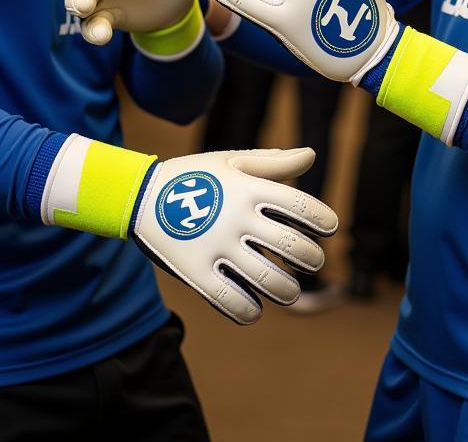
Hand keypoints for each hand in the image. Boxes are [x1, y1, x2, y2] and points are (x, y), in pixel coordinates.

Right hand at [133, 147, 338, 324]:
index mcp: (248, 188)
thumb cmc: (193, 177)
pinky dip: (251, 312)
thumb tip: (311, 155)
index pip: (302, 207)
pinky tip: (254, 307)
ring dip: (287, 291)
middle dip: (312, 260)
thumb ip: (273, 162)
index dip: (324, 220)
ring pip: (270, 282)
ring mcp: (216, 246)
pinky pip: (233, 303)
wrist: (138, 196)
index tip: (328, 229)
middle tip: (311, 262)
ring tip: (287, 289)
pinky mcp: (196, 273)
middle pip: (294, 248)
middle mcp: (236, 217)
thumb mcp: (230, 162)